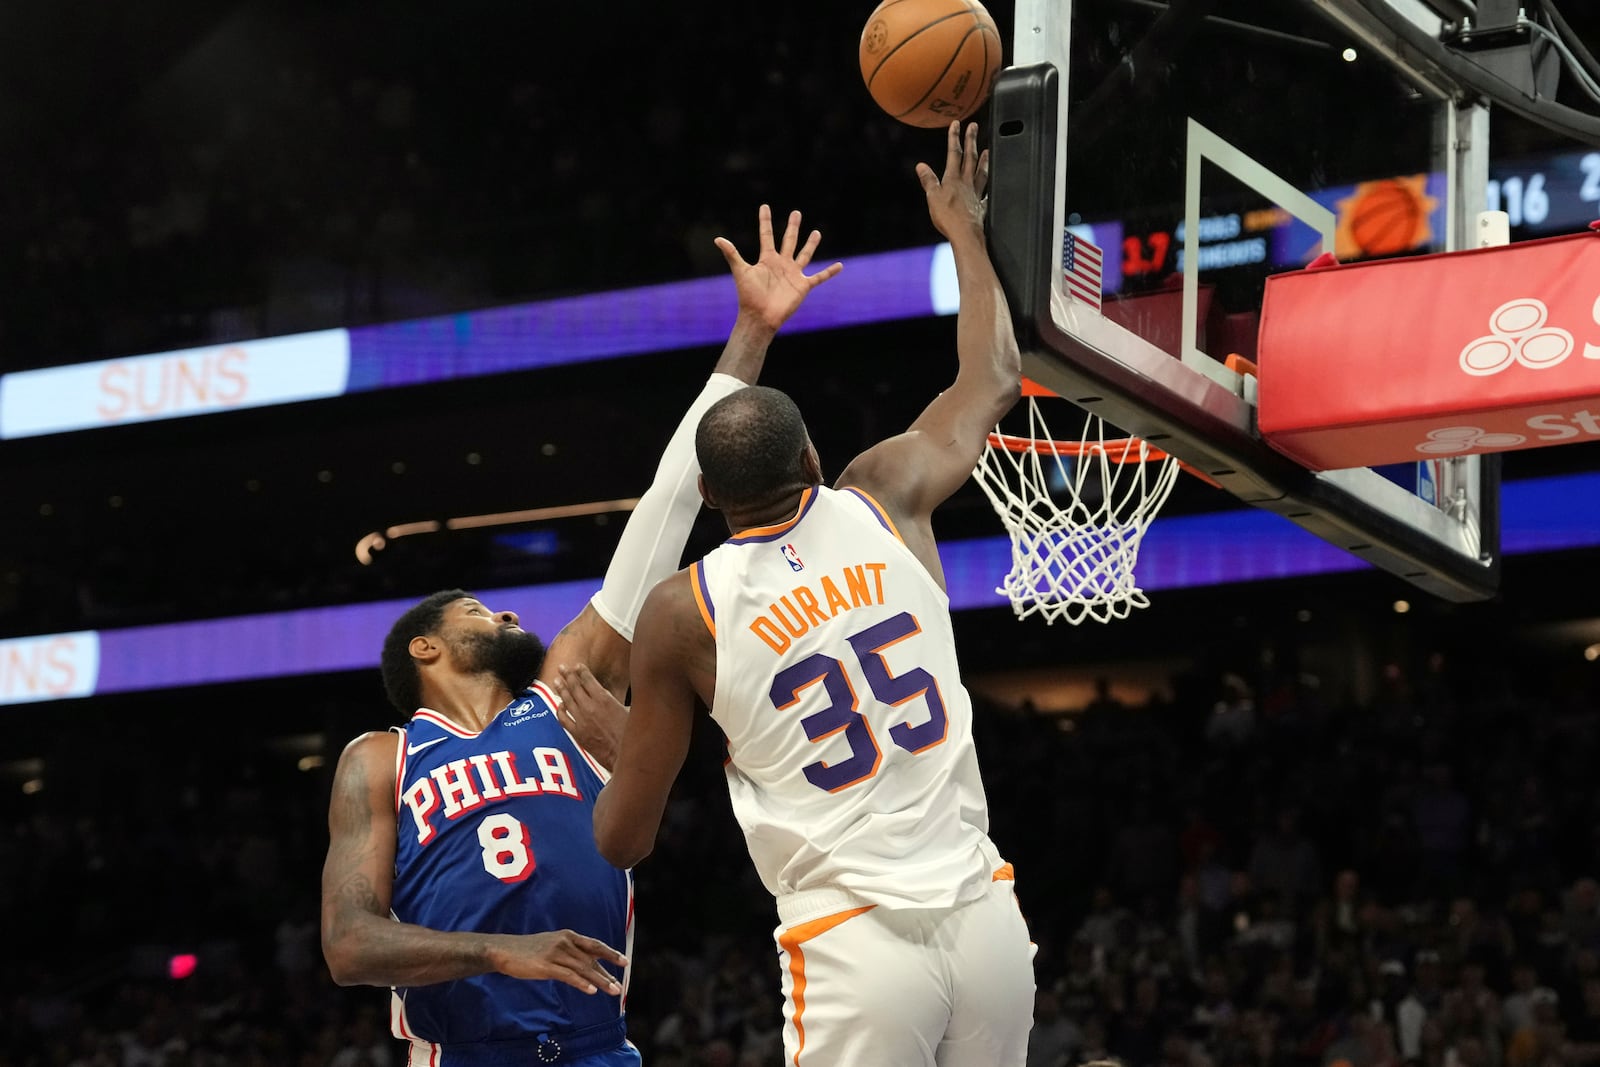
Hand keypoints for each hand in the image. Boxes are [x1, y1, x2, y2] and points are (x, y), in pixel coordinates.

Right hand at [488, 930, 625, 994]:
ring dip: (600, 981)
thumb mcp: (552, 945)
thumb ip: (569, 952)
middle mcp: (565, 942)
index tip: (624, 962)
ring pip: (583, 969)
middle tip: (620, 987)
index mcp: (568, 936)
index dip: (610, 953)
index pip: (594, 945)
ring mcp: (556, 953)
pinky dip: (582, 983)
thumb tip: (586, 965)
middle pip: (591, 959)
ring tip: (613, 991)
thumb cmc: (528, 950)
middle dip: (607, 974)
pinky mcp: (546, 966)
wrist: (505, 950)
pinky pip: (568, 975)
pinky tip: (591, 991)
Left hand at [551, 662, 627, 769]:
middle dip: (568, 676)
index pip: (588, 680)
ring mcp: (582, 720)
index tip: (577, 666)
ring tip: (556, 681)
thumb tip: (635, 691)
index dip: (582, 672)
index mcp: (605, 699)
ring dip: (561, 690)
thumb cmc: (631, 734)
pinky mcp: (578, 734)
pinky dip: (560, 711)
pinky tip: (559, 705)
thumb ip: (625, 700)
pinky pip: (564, 719)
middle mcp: (591, 707)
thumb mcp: (632, 710)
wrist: (623, 756)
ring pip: (567, 701)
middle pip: (575, 687)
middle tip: (562, 668)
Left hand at [714, 204, 842, 333]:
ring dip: (811, 244)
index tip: (765, 206)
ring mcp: (793, 274)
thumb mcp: (741, 271)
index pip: (767, 235)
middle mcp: (781, 264)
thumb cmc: (749, 296)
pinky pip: (819, 277)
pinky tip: (840, 266)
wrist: (760, 317)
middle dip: (792, 227)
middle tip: (796, 213)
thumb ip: (732, 254)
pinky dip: (829, 272)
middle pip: (788, 240)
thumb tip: (717, 239)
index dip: (765, 221)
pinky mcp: (803, 286)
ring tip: (817, 232)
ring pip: (804, 254)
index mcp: (767, 259)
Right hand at [916, 121, 988, 244]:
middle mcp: (966, 183)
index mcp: (953, 179)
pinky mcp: (981, 206)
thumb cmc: (948, 217)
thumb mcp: (933, 197)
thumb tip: (921, 165)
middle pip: (970, 157)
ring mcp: (976, 194)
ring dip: (984, 160)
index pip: (954, 153)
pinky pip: (986, 193)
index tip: (956, 124)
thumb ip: (928, 180)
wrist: (965, 233)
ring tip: (987, 150)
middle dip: (971, 140)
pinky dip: (989, 187)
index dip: (955, 138)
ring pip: (981, 172)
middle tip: (974, 126)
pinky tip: (991, 186)